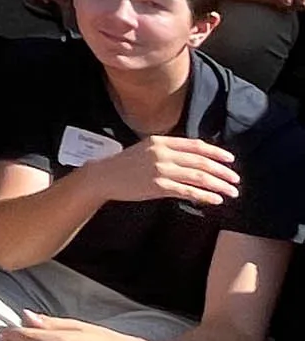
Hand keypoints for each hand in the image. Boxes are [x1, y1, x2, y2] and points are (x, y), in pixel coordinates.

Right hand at [95, 133, 241, 207]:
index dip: (215, 153)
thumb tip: (194, 160)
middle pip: (201, 162)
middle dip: (222, 171)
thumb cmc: (125, 164)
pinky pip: (188, 191)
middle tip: (235, 179)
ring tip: (231, 192)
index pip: (196, 146)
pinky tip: (216, 200)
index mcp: (160, 141)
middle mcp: (162, 153)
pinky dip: (205, 195)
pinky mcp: (158, 186)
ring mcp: (160, 170)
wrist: (104, 176)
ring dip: (219, 185)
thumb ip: (168, 151)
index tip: (230, 160)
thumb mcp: (146, 149)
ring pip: (198, 177)